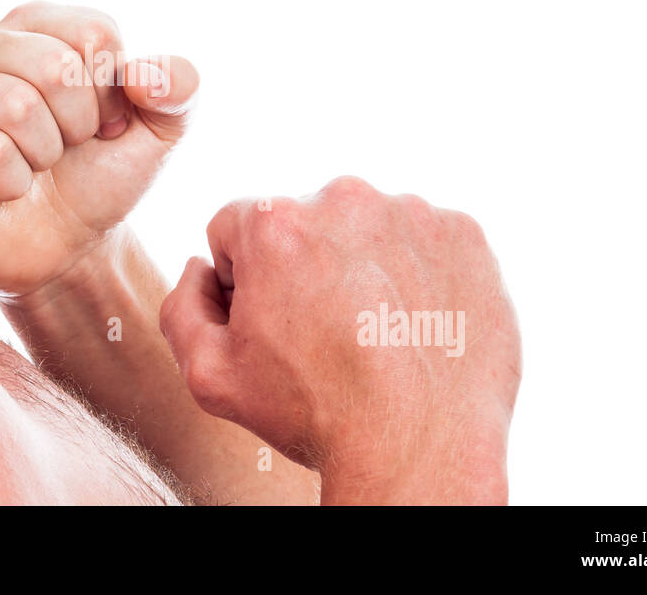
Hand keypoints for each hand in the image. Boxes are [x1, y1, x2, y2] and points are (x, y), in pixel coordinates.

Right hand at [0, 2, 197, 296]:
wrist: (63, 248)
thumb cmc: (99, 176)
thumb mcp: (158, 130)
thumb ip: (178, 87)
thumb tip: (145, 75)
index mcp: (37, 23)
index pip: (93, 33)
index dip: (112, 93)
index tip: (100, 122)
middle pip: (53, 67)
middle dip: (78, 127)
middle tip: (63, 150)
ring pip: (16, 106)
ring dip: (43, 156)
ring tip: (31, 167)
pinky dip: (13, 183)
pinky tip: (0, 188)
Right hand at [159, 177, 520, 503]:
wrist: (420, 447)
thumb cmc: (314, 414)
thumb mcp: (209, 375)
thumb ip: (181, 307)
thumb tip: (201, 269)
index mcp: (273, 221)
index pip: (236, 230)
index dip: (244, 282)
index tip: (273, 324)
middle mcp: (342, 198)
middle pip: (304, 222)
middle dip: (304, 267)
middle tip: (326, 334)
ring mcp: (410, 212)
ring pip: (366, 228)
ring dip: (363, 266)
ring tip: (376, 333)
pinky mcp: (464, 234)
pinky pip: (424, 241)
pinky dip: (417, 274)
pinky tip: (414, 325)